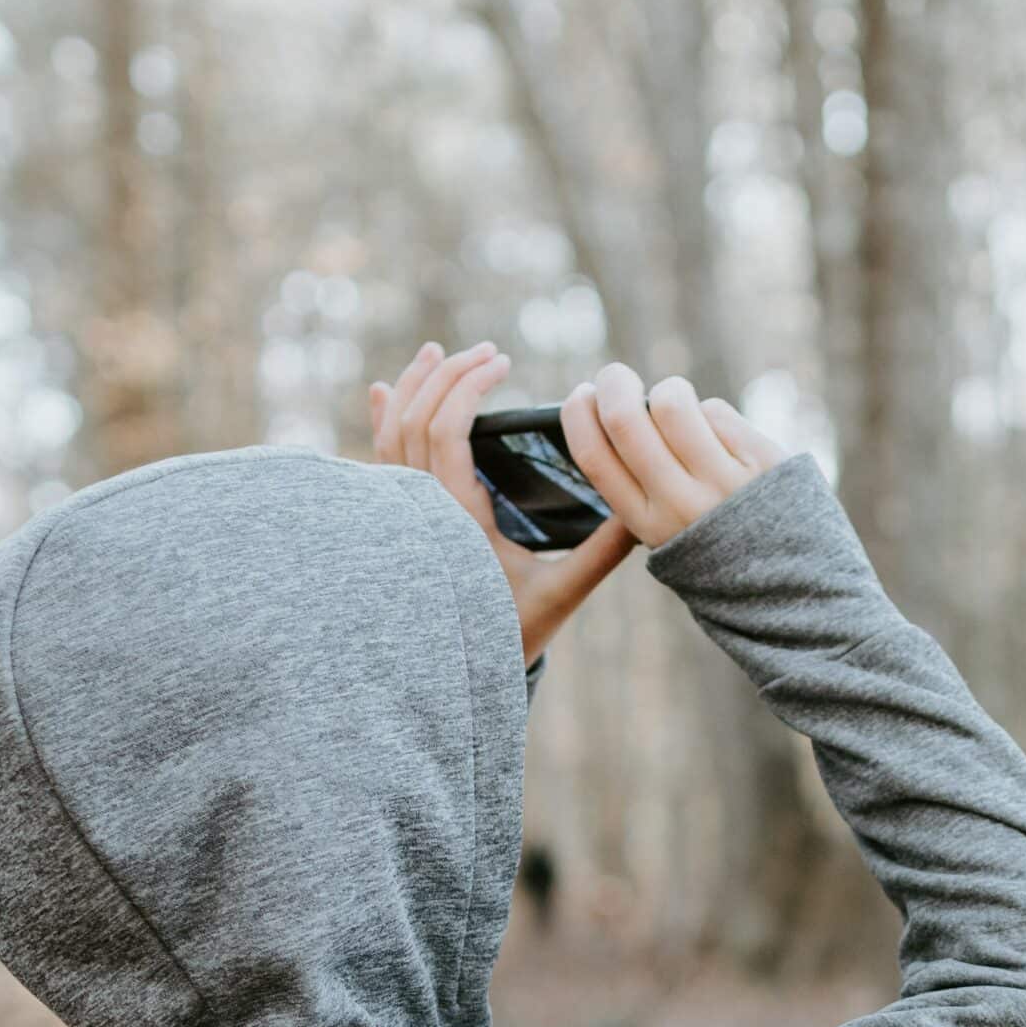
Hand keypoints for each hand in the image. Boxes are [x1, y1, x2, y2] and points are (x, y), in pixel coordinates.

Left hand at [369, 339, 634, 666]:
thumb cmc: (509, 633)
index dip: (470, 388)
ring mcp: (399, 513)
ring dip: (412, 387)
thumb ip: (603, 551)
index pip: (446, 433)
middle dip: (448, 376)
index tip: (504, 364)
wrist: (452, 674)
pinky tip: (381, 389)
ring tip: (438, 353)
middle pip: (414, 420)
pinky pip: (378, 457)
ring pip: (390, 433)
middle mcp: (416, 511)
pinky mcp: (394, 518)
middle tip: (488, 353)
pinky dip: (381, 418)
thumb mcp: (562, 593)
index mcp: (454, 521)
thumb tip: (646, 514)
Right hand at [559, 362, 787, 549]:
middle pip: (626, 420)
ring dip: (670, 392)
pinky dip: (711, 415)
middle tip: (617, 377)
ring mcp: (724, 481)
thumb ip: (638, 484)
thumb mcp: (666, 532)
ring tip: (680, 407)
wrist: (790, 578)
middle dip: (614, 384)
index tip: (582, 396)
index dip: (578, 416)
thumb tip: (613, 411)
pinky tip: (721, 437)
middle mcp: (681, 504)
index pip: (595, 458)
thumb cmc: (715, 542)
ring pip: (673, 403)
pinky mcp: (761, 460)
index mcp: (647, 525)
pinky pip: (717, 411)